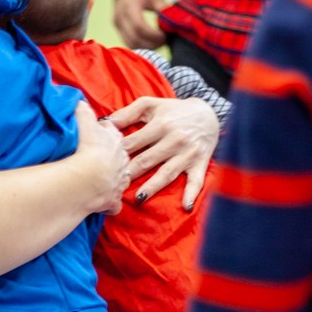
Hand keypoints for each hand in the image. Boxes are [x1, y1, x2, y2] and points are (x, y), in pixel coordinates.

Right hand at [74, 102, 128, 215]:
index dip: (107, 133)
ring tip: (105, 179)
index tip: (101, 134)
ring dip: (116, 178)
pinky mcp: (112, 201)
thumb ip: (83, 113)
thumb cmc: (87, 150)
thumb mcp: (85, 126)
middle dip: (115, 156)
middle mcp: (121, 162)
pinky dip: (110, 204)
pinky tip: (106, 204)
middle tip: (103, 157)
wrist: (89, 179)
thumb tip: (79, 101)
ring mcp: (118, 182)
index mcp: (114, 142)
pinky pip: (114, 203)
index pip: (113, 134)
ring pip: (122, 179)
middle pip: (121, 156)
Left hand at [109, 95, 219, 209]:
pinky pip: (196, 181)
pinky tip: (185, 206)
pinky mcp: (200, 164)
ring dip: (153, 186)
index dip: (118, 153)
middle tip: (113, 185)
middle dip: (130, 172)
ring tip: (138, 198)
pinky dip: (192, 193)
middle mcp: (175, 140)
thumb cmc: (173, 110)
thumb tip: (105, 123)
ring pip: (167, 173)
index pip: (134, 142)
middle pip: (147, 160)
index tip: (104, 164)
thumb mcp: (151, 105)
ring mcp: (188, 154)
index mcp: (161, 124)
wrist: (207, 114)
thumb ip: (127, 113)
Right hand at [114, 0, 164, 48]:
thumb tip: (173, 27)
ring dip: (146, 47)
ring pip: (130, 43)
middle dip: (151, 44)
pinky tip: (151, 42)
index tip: (165, 36)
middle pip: (134, 39)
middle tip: (165, 42)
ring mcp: (116, 23)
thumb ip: (162, 10)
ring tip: (159, 43)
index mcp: (129, 6)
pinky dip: (140, 44)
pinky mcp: (118, 27)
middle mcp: (120, 16)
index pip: (139, 27)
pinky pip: (128, 41)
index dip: (153, 35)